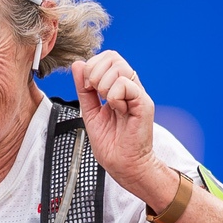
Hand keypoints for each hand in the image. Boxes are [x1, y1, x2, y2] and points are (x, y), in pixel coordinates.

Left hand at [71, 50, 163, 199]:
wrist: (123, 165)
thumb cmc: (111, 145)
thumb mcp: (90, 112)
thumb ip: (84, 89)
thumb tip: (78, 65)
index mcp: (118, 87)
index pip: (107, 58)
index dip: (92, 66)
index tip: (87, 87)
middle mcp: (130, 87)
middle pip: (113, 57)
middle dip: (95, 72)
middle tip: (94, 93)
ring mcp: (138, 94)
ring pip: (119, 67)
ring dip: (104, 84)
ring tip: (107, 103)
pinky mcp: (144, 103)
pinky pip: (126, 84)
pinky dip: (114, 96)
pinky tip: (117, 109)